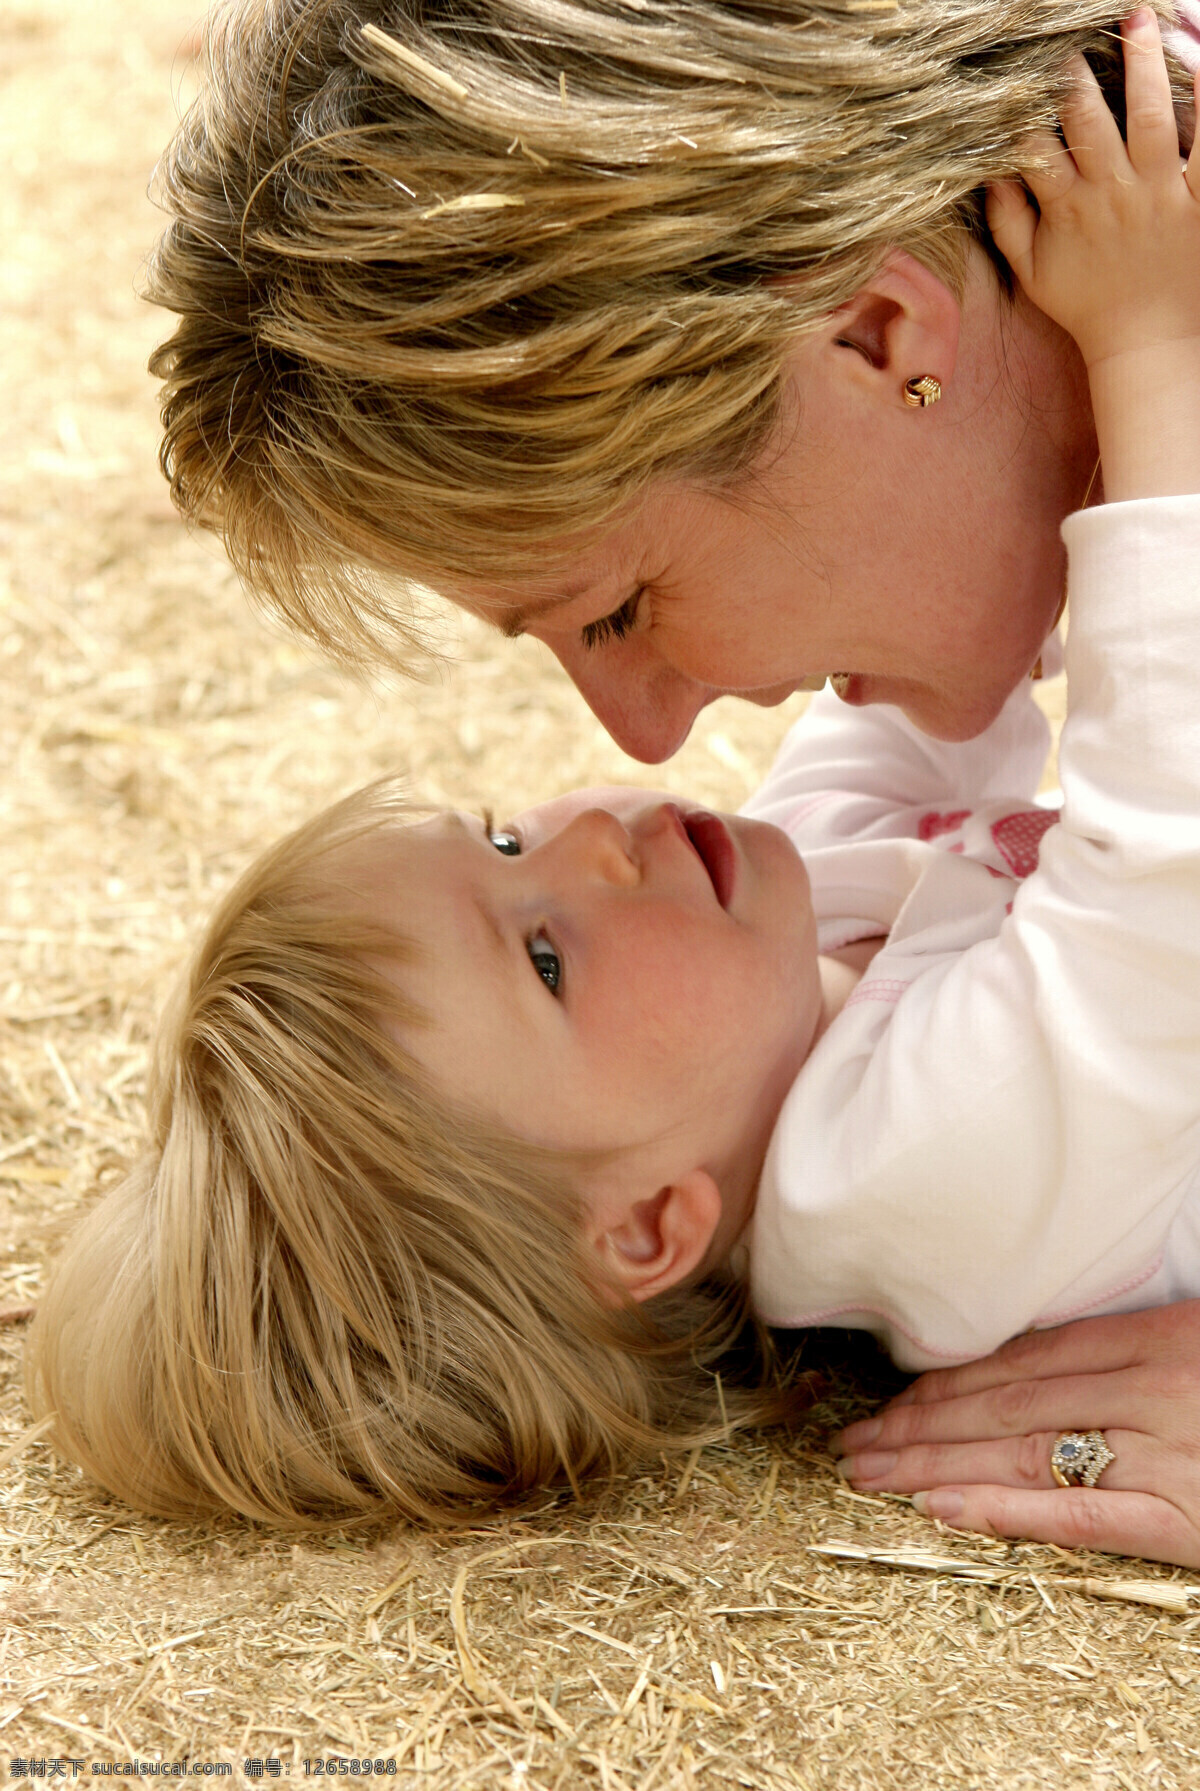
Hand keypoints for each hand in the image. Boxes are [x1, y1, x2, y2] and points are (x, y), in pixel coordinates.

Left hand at [832, 1303, 1199, 1567]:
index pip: (1020, 1361)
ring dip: (934, 1465)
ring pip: (1023, 1453)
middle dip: (919, 1426)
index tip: (889, 1400)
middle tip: (850, 1446)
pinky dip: (1003, 1510)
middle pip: (1004, 1404)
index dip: (946, 1383)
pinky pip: (1080, 1515)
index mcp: (1150, 1338)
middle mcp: (1144, 1388)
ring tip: (868, 1475)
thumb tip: (1046, 1369)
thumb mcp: (1194, 1342)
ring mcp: (1163, 1451)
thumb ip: (1126, 1350)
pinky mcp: (1187, 1518)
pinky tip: (941, 1508)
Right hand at [986, 8, 1199, 367]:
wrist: (1146, 342)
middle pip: (1089, 121)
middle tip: (1071, 41)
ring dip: (1141, 64)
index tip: (1017, 83)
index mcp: (1068, 210)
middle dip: (1076, 75)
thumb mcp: (1033, 274)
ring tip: (1139, 18)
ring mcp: (1159, 194)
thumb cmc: (1089, 307)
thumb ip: (1007, 223)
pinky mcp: (1199, 199)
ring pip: (1148, 117)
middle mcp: (1111, 195)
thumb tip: (990, 173)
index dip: (1024, 112)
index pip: (1037, 148)